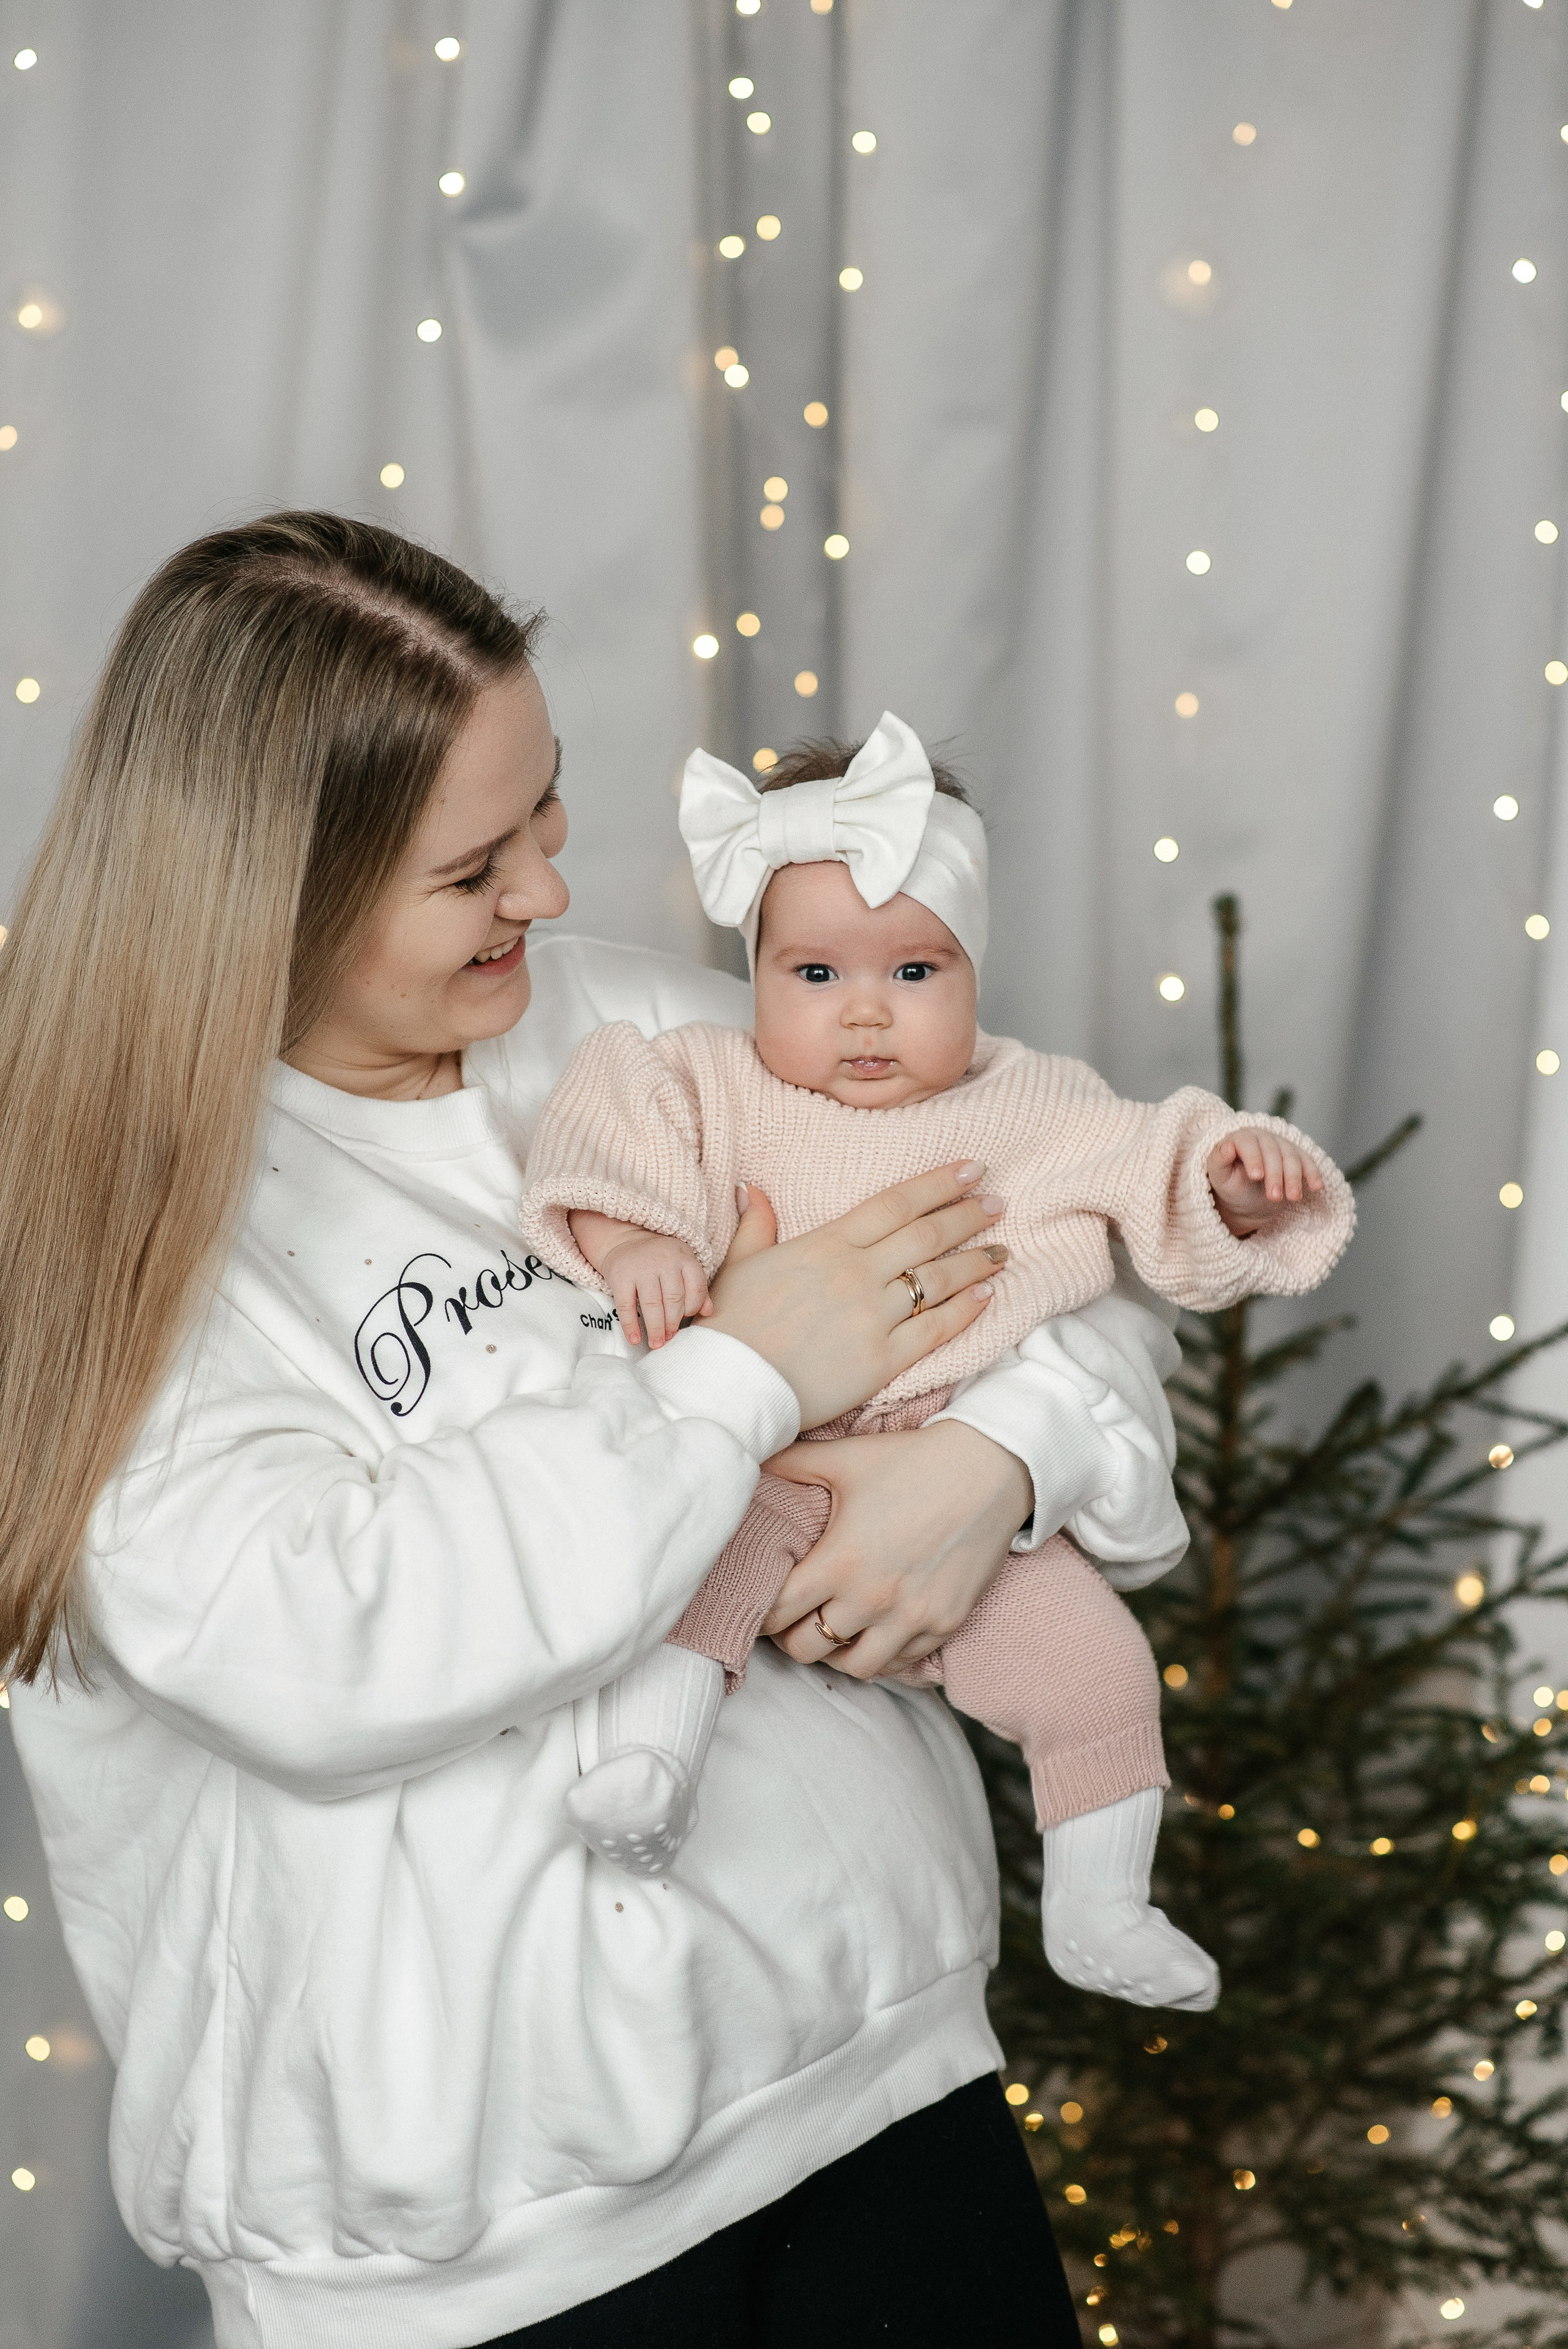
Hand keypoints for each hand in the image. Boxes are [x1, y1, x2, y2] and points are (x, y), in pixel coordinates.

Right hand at [598, 1232, 711, 1349]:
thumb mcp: (681, 1265)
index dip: (693, 1308)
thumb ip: (696, 1287)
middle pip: (674, 1299)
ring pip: (652, 1304)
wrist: (624, 1241)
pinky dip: (631, 1326)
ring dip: (656, 1328)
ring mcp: (641, 1268)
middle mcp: (664, 1261)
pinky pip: (626, 1306)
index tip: (686, 1320)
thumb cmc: (658, 1259)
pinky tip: (635, 1338)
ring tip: (657, 1343)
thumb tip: (708, 1311)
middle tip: (669, 1337)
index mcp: (683, 1258)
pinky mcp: (621, 1276)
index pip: (696, 1288)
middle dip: (673, 1323)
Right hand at [702, 1163, 1006, 1428]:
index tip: (971, 1170)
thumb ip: (756, 1225)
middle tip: (999, 1203)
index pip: (895, 1204)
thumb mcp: (738, 1265)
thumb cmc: (729, 1326)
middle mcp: (856, 1273)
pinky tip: (987, 1296)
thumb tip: (753, 1189)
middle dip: (968, 1215)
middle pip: (926, 1235)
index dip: (938, 1184)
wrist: (727, 1384)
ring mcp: (872, 1316)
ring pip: (938, 1279)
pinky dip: (965, 1310)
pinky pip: (935, 1330)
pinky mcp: (881, 1360)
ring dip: (976, 1262)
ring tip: (1003, 1252)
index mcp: (826, 1244)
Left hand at [762, 1420, 1032, 1678]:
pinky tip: (875, 1632)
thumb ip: (792, 1464)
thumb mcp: (845, 1457)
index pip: (778, 1613)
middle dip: (792, 1636)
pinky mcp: (946, 1624)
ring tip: (834, 1629)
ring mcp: (913, 1618)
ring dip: (837, 1653)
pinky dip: (882, 1654)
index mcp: (840, 1561)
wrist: (991, 1469)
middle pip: (809, 1649)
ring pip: (855, 1668)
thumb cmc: (912, 1460)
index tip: (765, 1602)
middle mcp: (874, 1599)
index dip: (762, 1612)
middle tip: (794, 1619)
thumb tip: (747, 1460)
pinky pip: (901, 1663)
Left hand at [1206, 1127, 1323, 1237]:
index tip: (1256, 1176)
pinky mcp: (1296, 1157)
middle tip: (1273, 1197)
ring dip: (1294, 1178)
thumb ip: (1219, 1160)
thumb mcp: (1219, 1176)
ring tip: (1293, 1198)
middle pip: (1272, 1151)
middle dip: (1275, 1174)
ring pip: (1291, 1157)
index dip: (1253, 1158)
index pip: (1248, 1143)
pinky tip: (1317, 1187)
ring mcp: (1282, 1145)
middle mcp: (1263, 1137)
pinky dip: (1313, 1174)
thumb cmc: (1229, 1184)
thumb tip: (1227, 1146)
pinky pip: (1307, 1162)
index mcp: (1241, 1138)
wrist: (1244, 1198)